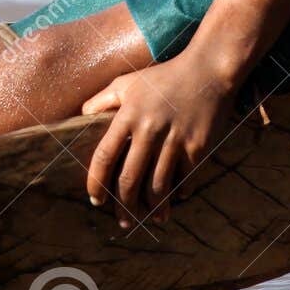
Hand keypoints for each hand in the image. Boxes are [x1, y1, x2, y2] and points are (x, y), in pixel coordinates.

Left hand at [81, 53, 236, 230]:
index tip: (95, 199)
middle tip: (123, 220)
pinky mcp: (198, 147)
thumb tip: (80, 117)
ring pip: (157, 187)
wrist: (208, 69)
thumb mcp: (129, 81)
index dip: (95, 181)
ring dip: (153, 208)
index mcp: (129, 114)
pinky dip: (178, 193)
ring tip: (152, 218)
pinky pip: (184, 181)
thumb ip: (102, 99)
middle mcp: (150, 128)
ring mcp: (175, 139)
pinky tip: (174, 199)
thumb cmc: (165, 76)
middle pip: (129, 179)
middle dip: (123, 206)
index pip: (104, 155)